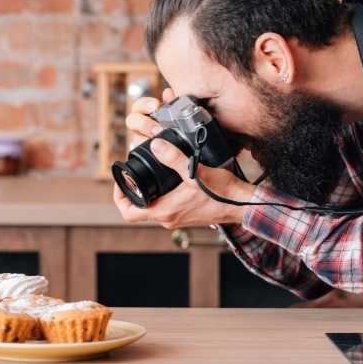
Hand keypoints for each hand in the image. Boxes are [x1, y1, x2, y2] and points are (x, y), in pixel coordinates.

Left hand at [114, 89, 255, 227]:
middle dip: (130, 192)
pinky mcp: (185, 215)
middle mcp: (167, 219)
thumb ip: (174, 158)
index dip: (119, 196)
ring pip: (150, 207)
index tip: (121, 180)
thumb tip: (154, 145)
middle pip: (136, 210)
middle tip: (131, 174)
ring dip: (145, 192)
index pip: (128, 212)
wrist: (243, 205)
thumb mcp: (196, 172)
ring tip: (144, 173)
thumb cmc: (222, 192)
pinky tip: (164, 179)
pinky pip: (163, 206)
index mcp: (164, 212)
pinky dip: (158, 194)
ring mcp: (176, 218)